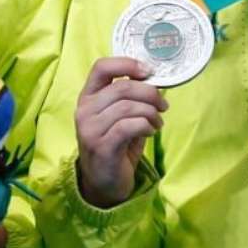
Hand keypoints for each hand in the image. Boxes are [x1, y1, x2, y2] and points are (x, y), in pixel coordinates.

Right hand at [75, 56, 167, 208]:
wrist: (103, 183)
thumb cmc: (115, 146)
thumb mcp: (120, 118)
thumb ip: (131, 99)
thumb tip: (155, 82)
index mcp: (88, 97)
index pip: (101, 67)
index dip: (127, 64)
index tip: (149, 71)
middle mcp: (84, 110)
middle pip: (122, 87)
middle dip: (150, 94)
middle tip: (163, 105)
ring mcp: (90, 128)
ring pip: (128, 106)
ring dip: (151, 113)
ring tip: (157, 122)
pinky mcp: (101, 146)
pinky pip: (130, 126)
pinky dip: (146, 125)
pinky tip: (151, 131)